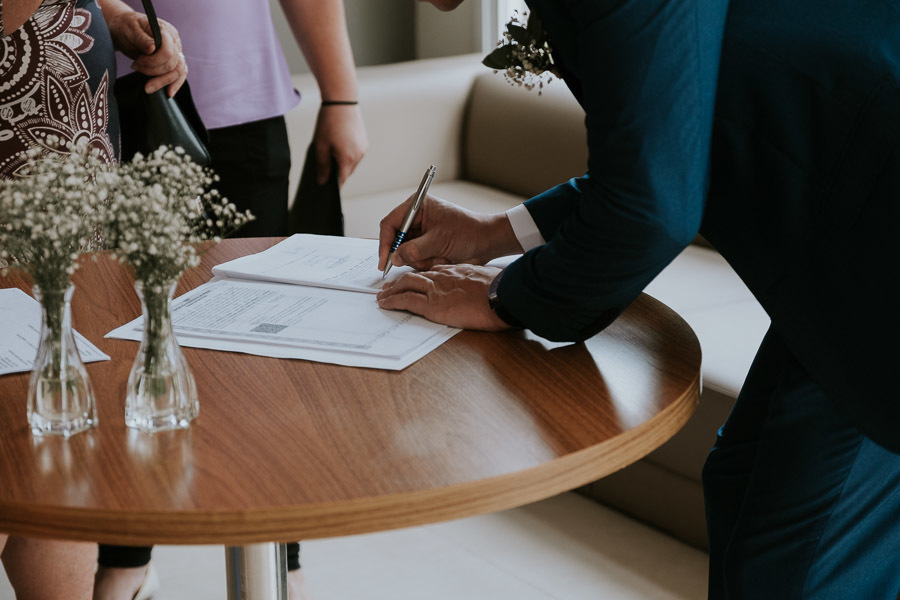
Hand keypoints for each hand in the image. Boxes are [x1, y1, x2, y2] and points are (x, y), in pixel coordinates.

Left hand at [105, 9, 186, 96]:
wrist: (123, 29)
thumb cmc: (125, 27)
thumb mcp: (129, 30)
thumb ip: (142, 39)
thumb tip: (153, 48)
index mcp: (166, 30)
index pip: (168, 51)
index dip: (153, 61)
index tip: (137, 63)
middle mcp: (174, 41)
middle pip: (174, 64)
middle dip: (154, 72)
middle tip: (136, 69)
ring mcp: (175, 51)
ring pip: (178, 71)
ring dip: (162, 81)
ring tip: (148, 86)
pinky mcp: (173, 60)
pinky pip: (179, 74)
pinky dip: (175, 84)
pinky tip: (168, 93)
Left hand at [313, 105, 367, 186]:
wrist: (342, 101)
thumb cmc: (329, 123)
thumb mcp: (320, 146)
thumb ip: (322, 166)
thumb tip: (322, 182)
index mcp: (347, 159)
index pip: (341, 181)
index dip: (334, 187)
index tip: (325, 191)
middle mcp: (359, 156)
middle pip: (347, 172)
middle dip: (337, 173)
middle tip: (324, 172)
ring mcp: (363, 148)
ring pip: (352, 163)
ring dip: (342, 163)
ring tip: (330, 157)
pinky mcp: (364, 141)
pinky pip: (356, 153)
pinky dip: (348, 154)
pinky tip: (338, 147)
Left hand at [376, 264, 510, 330]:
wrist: (501, 296)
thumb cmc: (501, 291)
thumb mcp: (489, 281)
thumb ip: (481, 284)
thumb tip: (487, 292)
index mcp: (455, 271)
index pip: (431, 271)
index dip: (420, 275)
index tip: (414, 279)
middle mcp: (442, 277)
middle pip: (415, 275)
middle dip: (400, 281)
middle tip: (390, 286)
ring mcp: (435, 290)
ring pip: (405, 285)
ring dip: (391, 290)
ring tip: (382, 295)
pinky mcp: (432, 305)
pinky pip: (405, 301)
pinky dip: (392, 301)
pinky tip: (384, 304)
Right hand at [377, 195, 520, 271]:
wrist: (487, 243)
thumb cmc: (469, 232)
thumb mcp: (439, 240)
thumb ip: (414, 249)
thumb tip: (395, 257)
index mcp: (417, 207)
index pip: (391, 224)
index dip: (386, 243)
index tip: (385, 261)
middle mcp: (416, 219)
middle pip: (396, 241)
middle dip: (409, 255)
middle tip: (423, 261)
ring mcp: (421, 234)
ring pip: (406, 254)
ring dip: (421, 261)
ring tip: (439, 258)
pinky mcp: (426, 246)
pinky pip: (416, 260)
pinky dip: (427, 263)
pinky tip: (442, 260)